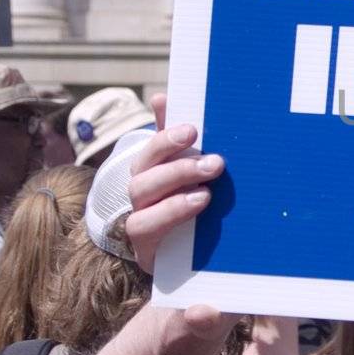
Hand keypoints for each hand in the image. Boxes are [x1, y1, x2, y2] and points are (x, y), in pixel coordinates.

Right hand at [125, 94, 224, 274]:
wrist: (184, 257)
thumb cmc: (184, 202)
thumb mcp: (183, 170)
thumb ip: (173, 140)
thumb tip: (162, 97)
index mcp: (148, 174)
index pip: (150, 153)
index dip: (166, 139)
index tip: (193, 130)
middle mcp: (139, 199)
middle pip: (143, 178)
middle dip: (178, 169)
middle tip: (215, 163)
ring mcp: (139, 228)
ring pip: (142, 208)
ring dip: (174, 200)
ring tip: (206, 194)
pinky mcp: (146, 255)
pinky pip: (146, 236)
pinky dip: (169, 221)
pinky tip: (195, 210)